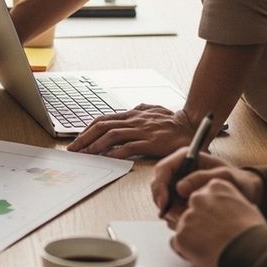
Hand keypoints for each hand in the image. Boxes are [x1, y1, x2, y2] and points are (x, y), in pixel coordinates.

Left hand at [67, 105, 198, 157]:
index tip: (78, 138)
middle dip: (85, 138)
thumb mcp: (154, 110)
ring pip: (112, 135)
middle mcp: (134, 121)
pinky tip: (106, 158)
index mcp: (133, 114)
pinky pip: (130, 147)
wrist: (193, 125)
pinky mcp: (151, 142)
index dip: (88, 128)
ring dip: (95, 145)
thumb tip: (133, 108)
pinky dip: (116, 152)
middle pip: (103, 126)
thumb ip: (142, 109)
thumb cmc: (174, 121)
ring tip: (85, 154)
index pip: (104, 119)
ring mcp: (142, 131)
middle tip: (73, 149)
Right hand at [150, 147, 262, 225]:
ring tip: (185, 219)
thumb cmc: (238, 180)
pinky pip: (170, 208)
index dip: (159, 186)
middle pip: (158, 185)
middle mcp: (179, 170)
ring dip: (169, 211)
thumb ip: (203, 178)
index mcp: (185, 157)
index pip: (162, 169)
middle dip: (162, 202)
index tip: (164, 203)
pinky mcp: (181, 198)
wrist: (246, 193)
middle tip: (173, 216)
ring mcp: (178, 184)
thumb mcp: (225, 176)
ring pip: (162, 198)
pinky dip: (175, 216)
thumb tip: (179, 188)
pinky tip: (188, 220)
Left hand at [170, 179, 266, 266]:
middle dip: (199, 224)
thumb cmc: (253, 233)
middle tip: (214, 238)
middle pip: (191, 211)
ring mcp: (187, 216)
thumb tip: (228, 211)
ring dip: (193, 238)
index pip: (204, 198)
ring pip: (183, 227)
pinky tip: (203, 255)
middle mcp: (198, 198)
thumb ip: (229, 204)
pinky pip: (176, 243)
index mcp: (216, 187)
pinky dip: (186, 251)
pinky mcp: (181, 235)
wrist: (251, 252)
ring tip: (212, 248)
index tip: (219, 223)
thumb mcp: (246, 207)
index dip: (211, 214)